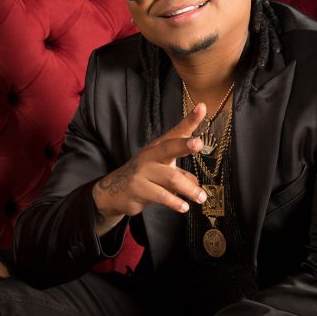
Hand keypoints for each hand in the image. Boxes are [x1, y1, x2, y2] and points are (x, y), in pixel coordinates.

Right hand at [92, 103, 207, 232]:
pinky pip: (161, 195)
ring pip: (171, 178)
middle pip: (169, 147)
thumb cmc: (144, 175)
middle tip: (198, 143)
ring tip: (201, 197)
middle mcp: (150, 156)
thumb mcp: (162, 168)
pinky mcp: (139, 189)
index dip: (190, 120)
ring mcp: (143, 172)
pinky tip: (183, 207)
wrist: (114, 190)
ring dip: (189, 189)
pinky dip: (175, 202)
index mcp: (158, 147)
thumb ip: (182, 173)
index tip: (202, 108)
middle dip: (184, 144)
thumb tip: (196, 182)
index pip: (176, 132)